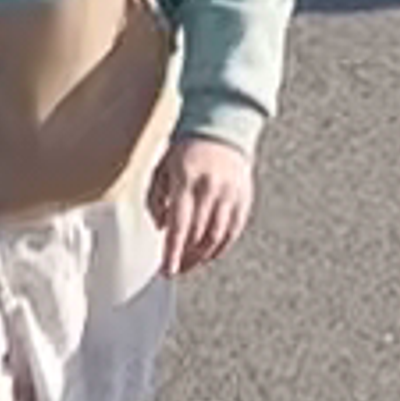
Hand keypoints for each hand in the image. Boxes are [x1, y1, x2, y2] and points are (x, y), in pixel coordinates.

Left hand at [149, 132, 255, 276]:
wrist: (222, 129)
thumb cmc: (186, 152)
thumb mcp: (162, 169)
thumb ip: (156, 198)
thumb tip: (160, 228)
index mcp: (187, 180)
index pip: (179, 224)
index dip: (173, 251)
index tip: (167, 271)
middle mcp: (210, 188)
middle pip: (198, 235)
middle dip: (185, 257)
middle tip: (175, 268)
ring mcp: (230, 194)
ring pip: (216, 237)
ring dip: (201, 256)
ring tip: (189, 263)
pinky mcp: (243, 199)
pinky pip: (232, 232)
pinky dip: (220, 247)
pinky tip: (208, 253)